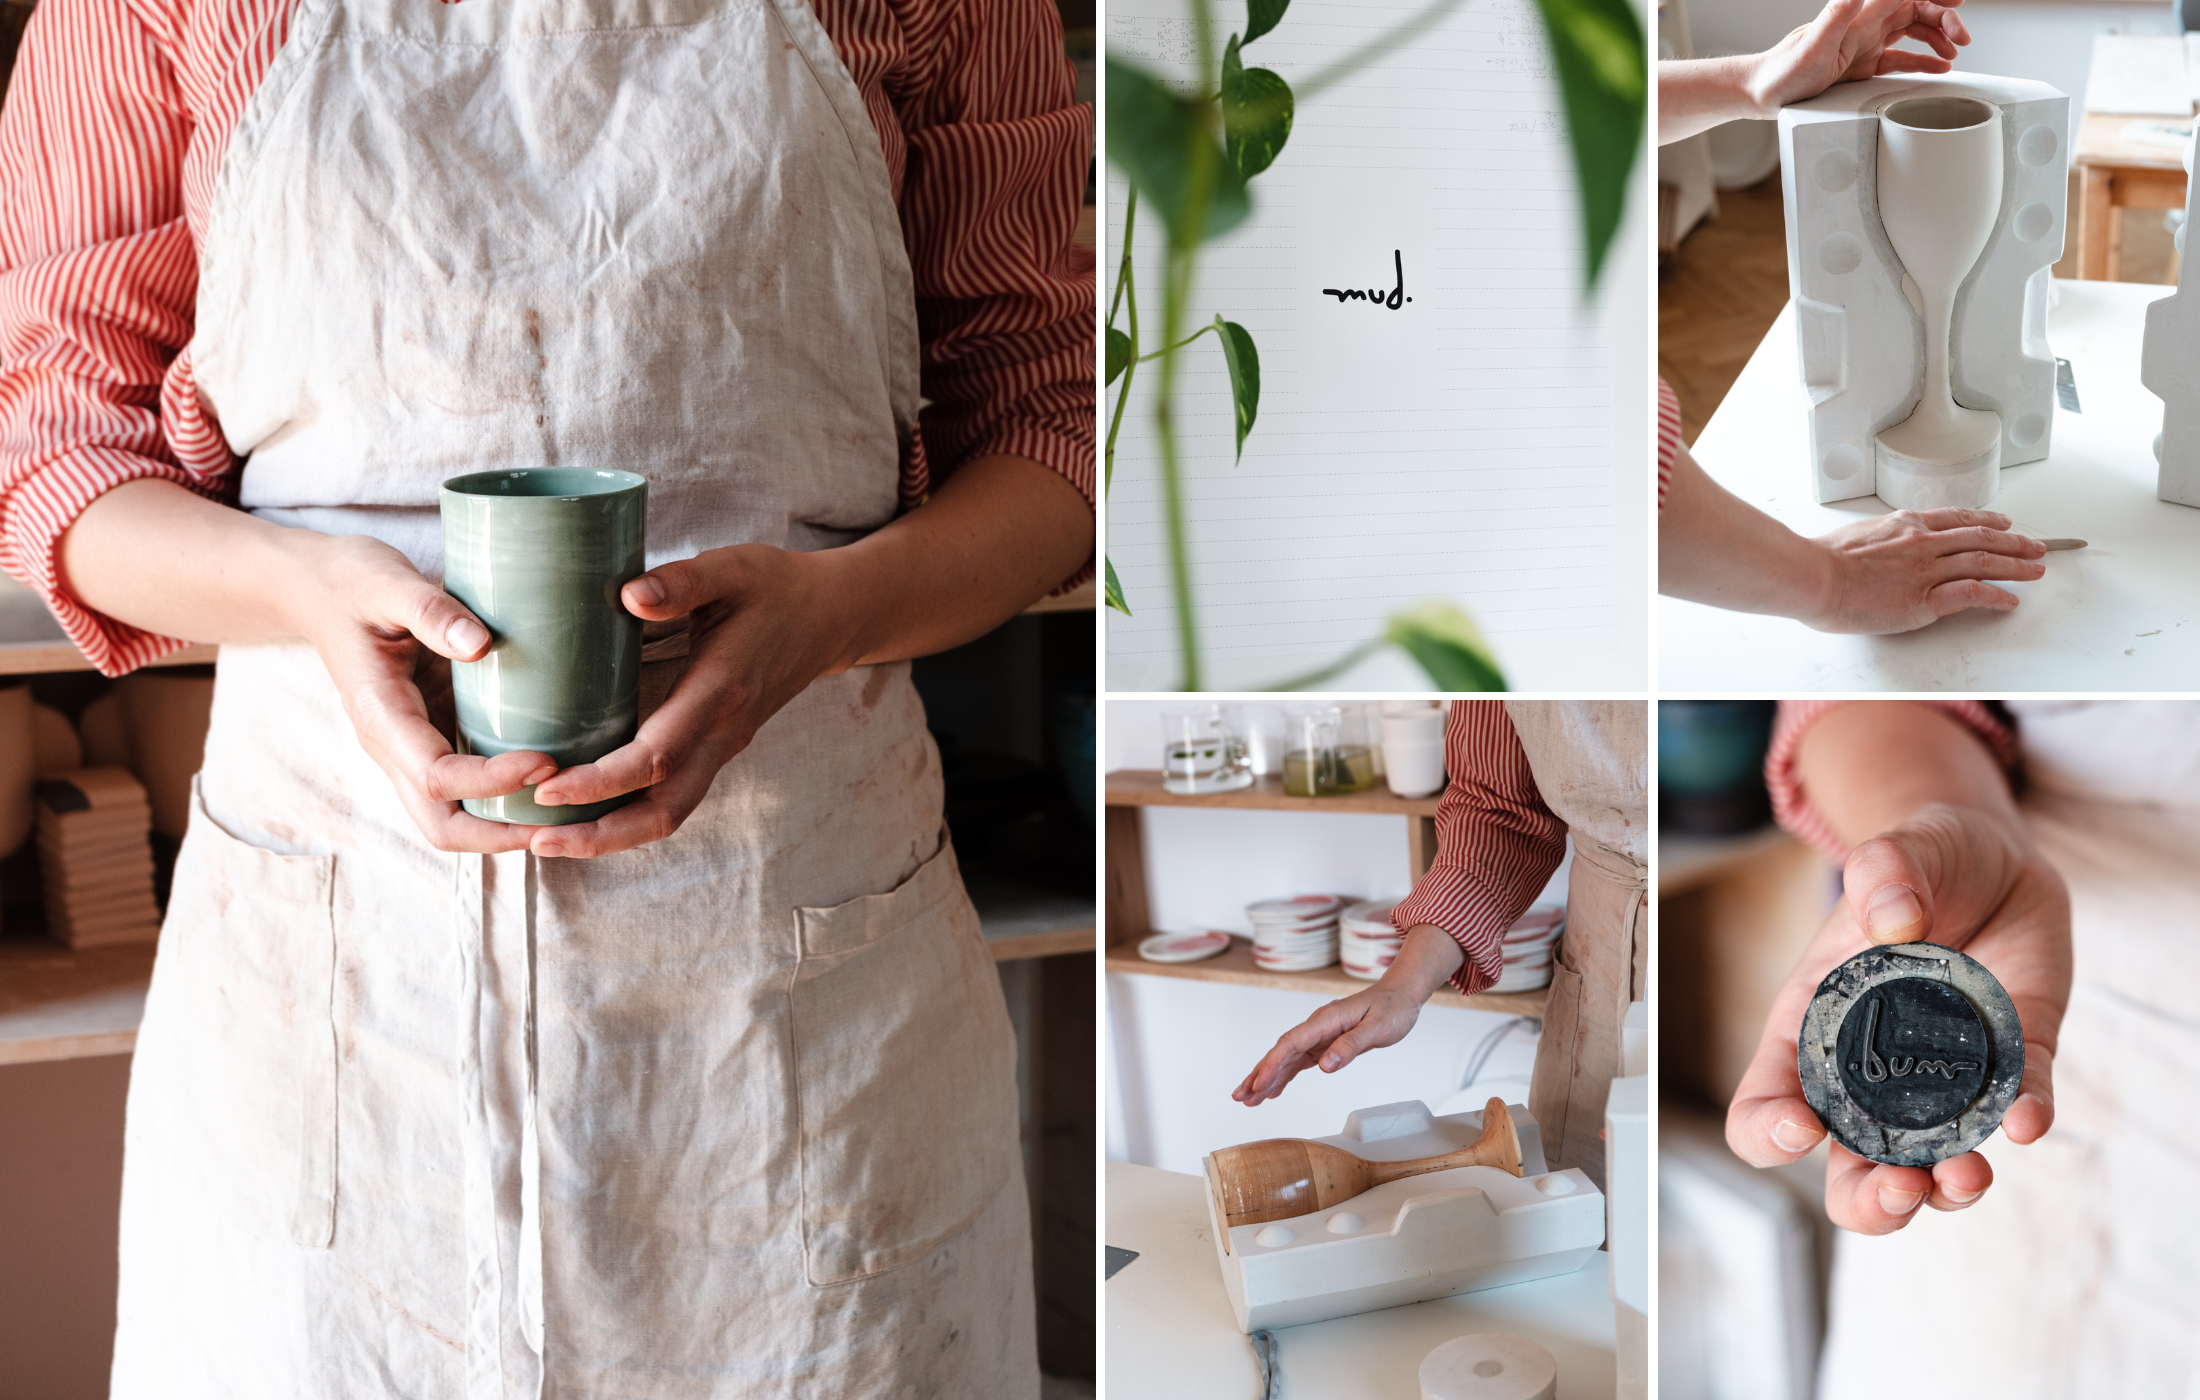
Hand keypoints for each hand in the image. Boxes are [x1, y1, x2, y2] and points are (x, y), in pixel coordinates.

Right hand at [294, 534, 549, 852]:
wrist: (323, 588)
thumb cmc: (355, 582)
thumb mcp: (388, 582)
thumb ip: (431, 611)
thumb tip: (479, 644)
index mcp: (380, 714)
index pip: (436, 776)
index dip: (492, 780)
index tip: (547, 762)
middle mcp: (392, 746)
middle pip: (440, 824)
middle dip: (500, 834)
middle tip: (565, 818)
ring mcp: (411, 748)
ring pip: (454, 815)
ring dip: (507, 824)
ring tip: (571, 812)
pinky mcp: (432, 738)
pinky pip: (467, 787)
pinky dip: (506, 797)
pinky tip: (555, 783)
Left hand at [520, 543, 859, 857]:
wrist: (831, 617)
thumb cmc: (777, 589)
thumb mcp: (734, 569)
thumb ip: (684, 581)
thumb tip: (629, 597)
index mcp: (721, 692)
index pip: (657, 757)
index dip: (599, 781)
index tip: (546, 786)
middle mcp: (723, 733)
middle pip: (662, 811)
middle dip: (597, 834)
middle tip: (534, 838)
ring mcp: (721, 747)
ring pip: (667, 814)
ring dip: (608, 836)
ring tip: (545, 839)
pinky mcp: (714, 748)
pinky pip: (669, 797)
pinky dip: (623, 814)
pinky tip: (579, 812)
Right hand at [1231, 925, 1467, 1105]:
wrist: (1400, 995)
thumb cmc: (1392, 1009)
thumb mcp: (1378, 1028)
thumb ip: (1351, 1046)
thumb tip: (1325, 1066)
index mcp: (1326, 1020)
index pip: (1291, 1043)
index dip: (1272, 1065)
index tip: (1259, 1084)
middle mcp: (1317, 1026)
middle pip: (1281, 1051)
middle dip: (1259, 1074)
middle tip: (1240, 1096)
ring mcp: (1319, 1035)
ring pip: (1286, 1058)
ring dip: (1267, 1078)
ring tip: (1248, 1099)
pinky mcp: (1325, 1043)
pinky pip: (1299, 1061)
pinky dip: (1284, 1076)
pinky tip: (1273, 1091)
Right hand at [1726, 801, 2070, 1233]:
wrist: (1994, 863)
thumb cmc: (1917, 867)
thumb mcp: (1889, 856)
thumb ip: (1883, 871)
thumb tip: (1895, 916)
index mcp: (1809, 1033)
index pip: (1763, 1109)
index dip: (1769, 1133)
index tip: (1803, 1126)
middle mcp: (1870, 1076)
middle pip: (1848, 1174)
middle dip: (1870, 1202)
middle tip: (1900, 1186)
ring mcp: (1942, 1081)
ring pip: (1929, 1171)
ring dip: (1944, 1191)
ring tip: (1967, 1174)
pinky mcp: (2012, 1066)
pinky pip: (2015, 1108)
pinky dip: (2023, 1121)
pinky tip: (2028, 1119)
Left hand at [1746, 0, 1971, 113]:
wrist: (1763, 93)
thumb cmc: (1784, 71)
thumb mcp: (1815, 43)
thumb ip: (1838, 13)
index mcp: (1860, 16)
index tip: (1958, 1)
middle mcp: (1865, 26)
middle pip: (1917, 12)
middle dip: (1945, 21)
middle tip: (1963, 39)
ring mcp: (1864, 45)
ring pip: (1913, 33)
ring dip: (1937, 39)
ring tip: (1954, 52)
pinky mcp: (1861, 66)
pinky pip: (1900, 59)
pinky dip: (1922, 61)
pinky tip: (1938, 66)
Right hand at [1804, 508, 2045, 632]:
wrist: (1814, 576)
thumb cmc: (1821, 561)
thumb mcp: (1854, 537)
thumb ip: (1878, 541)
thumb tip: (1879, 550)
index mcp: (1905, 525)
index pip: (1956, 518)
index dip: (1986, 520)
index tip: (2004, 523)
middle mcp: (1923, 542)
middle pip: (1981, 538)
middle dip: (2014, 543)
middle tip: (2036, 547)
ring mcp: (1927, 570)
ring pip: (1985, 562)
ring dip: (2016, 566)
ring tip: (2036, 570)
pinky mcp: (1925, 599)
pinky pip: (1972, 593)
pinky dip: (1996, 595)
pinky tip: (2010, 600)